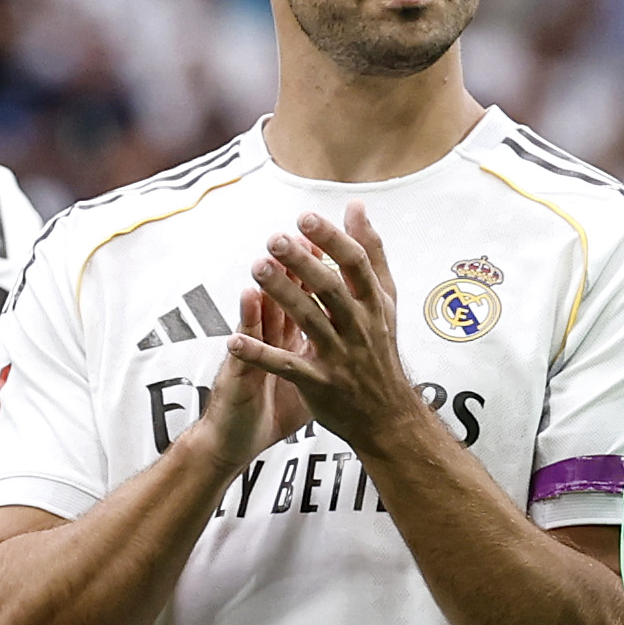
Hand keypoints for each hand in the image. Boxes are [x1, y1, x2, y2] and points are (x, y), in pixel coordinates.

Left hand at [224, 202, 434, 466]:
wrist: (389, 416)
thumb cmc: (381, 350)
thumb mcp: (385, 300)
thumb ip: (371, 253)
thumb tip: (356, 207)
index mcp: (373, 305)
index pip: (356, 265)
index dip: (332, 240)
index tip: (305, 218)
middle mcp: (359, 328)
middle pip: (330, 290)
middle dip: (303, 264)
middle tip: (274, 240)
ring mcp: (340, 357)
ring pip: (309, 322)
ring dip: (282, 295)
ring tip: (257, 269)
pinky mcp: (320, 384)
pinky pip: (287, 366)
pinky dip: (261, 354)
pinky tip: (234, 340)